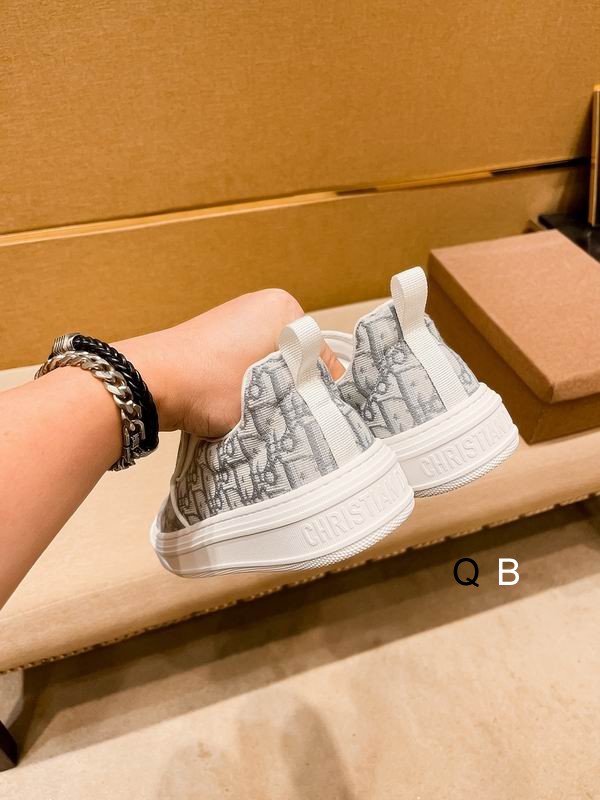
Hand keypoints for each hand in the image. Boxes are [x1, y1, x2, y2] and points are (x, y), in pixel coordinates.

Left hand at [117, 289, 343, 438]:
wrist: (149, 382)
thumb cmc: (212, 385)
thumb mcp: (271, 396)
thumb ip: (303, 400)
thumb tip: (319, 410)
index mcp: (284, 308)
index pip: (322, 359)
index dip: (320, 396)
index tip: (315, 422)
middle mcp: (262, 306)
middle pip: (296, 362)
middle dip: (293, 391)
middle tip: (289, 422)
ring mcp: (235, 321)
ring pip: (271, 367)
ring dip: (269, 392)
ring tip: (261, 417)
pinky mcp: (214, 339)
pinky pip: (247, 366)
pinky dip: (248, 386)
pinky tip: (239, 408)